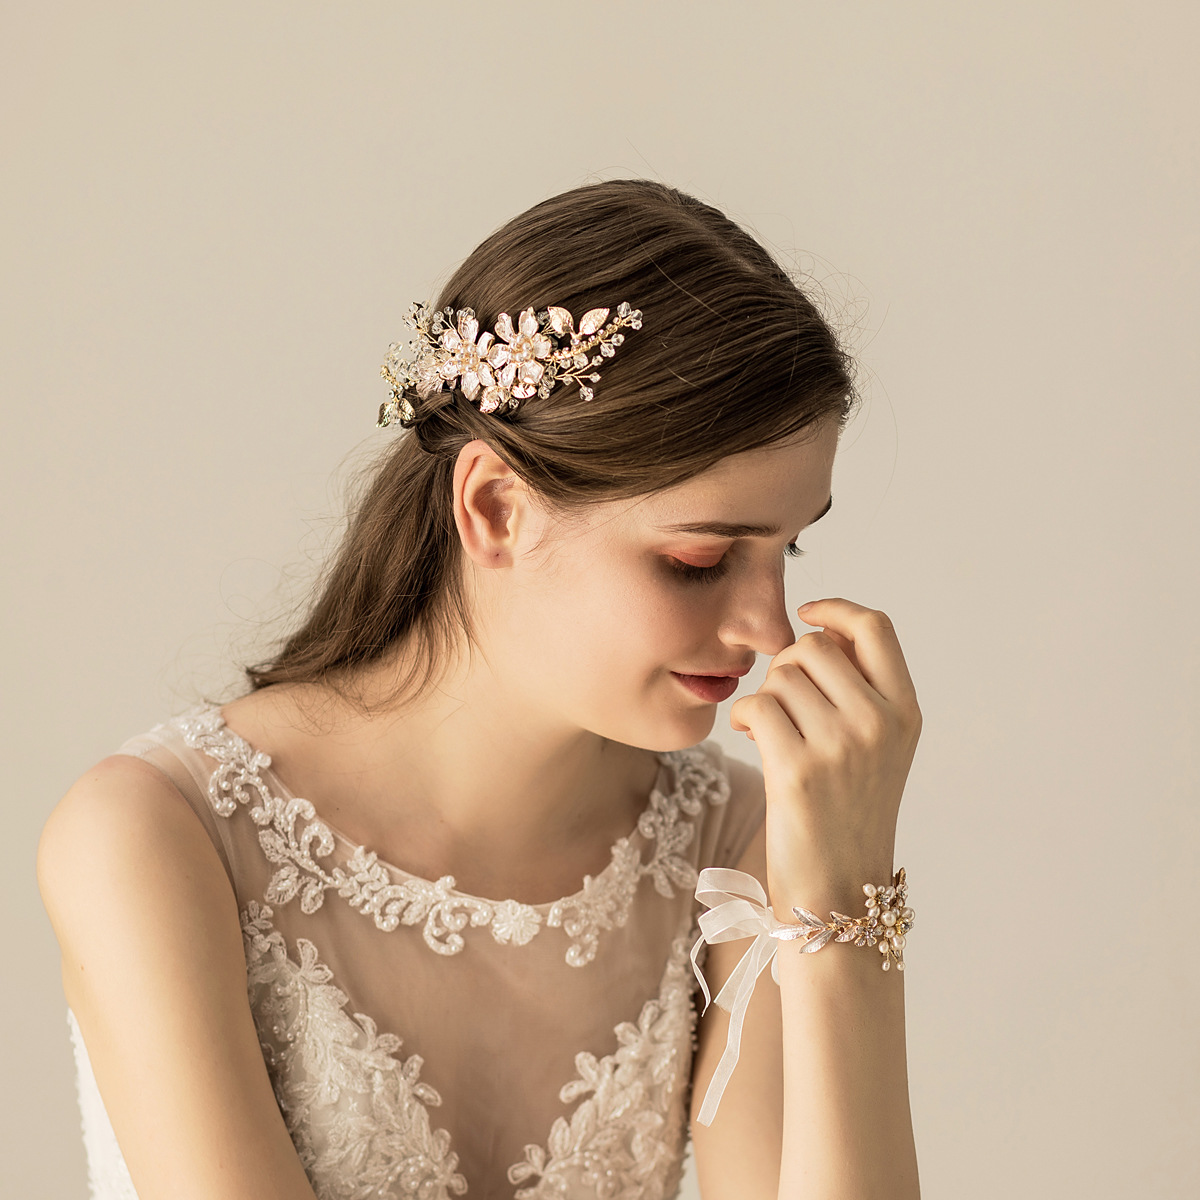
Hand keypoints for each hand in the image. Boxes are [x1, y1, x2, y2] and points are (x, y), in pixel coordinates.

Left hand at [729, 598, 921, 905]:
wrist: (838, 890)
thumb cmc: (846, 813)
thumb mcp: (875, 747)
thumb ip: (857, 690)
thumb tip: (816, 632)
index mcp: (905, 712)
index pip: (877, 628)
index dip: (836, 610)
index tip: (807, 613)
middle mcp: (880, 723)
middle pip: (815, 646)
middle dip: (786, 665)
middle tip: (781, 701)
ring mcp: (842, 746)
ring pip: (781, 676)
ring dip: (764, 696)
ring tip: (769, 730)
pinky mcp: (798, 770)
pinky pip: (755, 705)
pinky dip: (743, 716)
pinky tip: (750, 735)